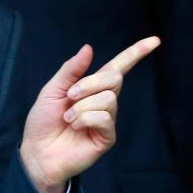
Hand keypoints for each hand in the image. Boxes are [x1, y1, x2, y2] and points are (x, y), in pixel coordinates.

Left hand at [20, 36, 160, 192]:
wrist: (37, 151)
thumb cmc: (43, 122)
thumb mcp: (53, 89)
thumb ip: (71, 70)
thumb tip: (89, 47)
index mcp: (93, 87)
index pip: (119, 66)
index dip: (136, 53)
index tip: (155, 40)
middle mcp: (104, 101)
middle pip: (114, 77)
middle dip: (89, 84)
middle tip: (69, 96)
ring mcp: (107, 119)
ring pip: (108, 98)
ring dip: (82, 106)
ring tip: (68, 118)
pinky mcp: (107, 137)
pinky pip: (105, 117)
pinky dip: (85, 118)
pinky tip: (75, 127)